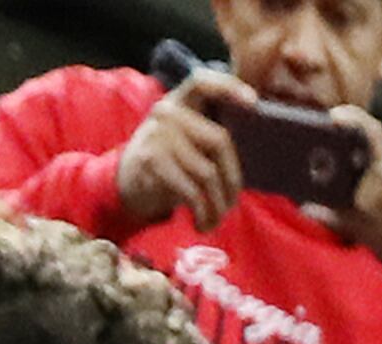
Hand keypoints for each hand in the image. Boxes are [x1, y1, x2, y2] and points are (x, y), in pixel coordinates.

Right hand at [118, 72, 249, 229]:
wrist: (125, 181)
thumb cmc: (169, 161)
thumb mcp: (186, 137)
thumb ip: (210, 132)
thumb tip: (255, 145)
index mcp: (180, 100)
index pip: (203, 81)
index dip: (229, 87)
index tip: (253, 102)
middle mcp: (168, 112)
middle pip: (219, 141)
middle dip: (232, 179)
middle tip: (232, 204)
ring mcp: (158, 135)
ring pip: (207, 173)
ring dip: (218, 204)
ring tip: (217, 219)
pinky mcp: (153, 161)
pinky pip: (191, 190)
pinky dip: (202, 212)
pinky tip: (201, 224)